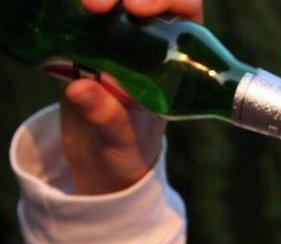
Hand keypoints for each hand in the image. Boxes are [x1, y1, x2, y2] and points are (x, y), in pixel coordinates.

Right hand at [61, 0, 202, 194]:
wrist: (101, 160)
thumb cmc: (127, 151)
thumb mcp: (121, 138)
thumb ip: (107, 116)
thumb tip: (79, 88)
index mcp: (176, 59)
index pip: (183, 9)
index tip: (135, 8)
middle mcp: (151, 41)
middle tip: (96, 6)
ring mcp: (118, 39)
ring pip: (115, 1)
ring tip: (85, 6)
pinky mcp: (87, 44)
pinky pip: (83, 16)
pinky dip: (72, 7)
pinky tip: (67, 10)